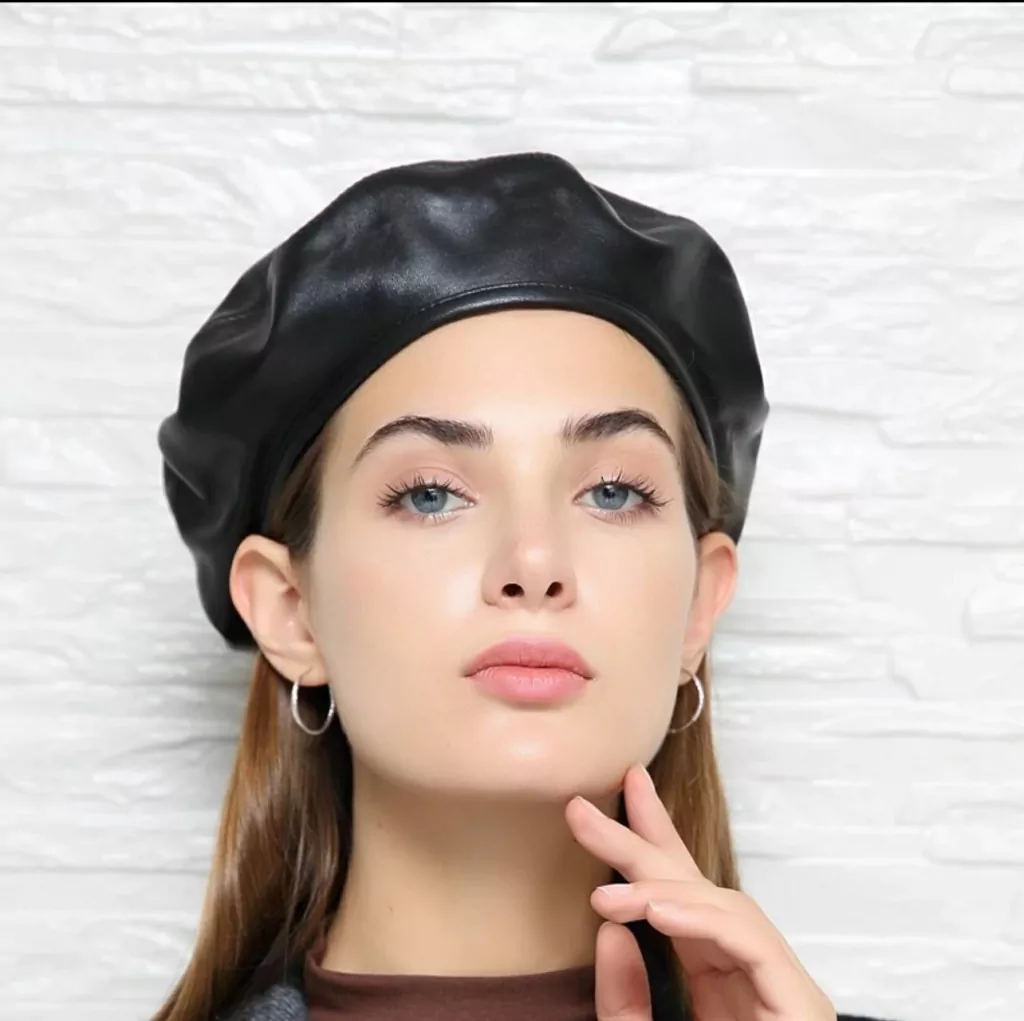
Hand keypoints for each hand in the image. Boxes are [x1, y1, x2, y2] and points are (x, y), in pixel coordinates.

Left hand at [565, 763, 836, 1020]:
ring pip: (723, 907)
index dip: (649, 843)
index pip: (679, 899)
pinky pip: (749, 942)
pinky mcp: (801, 1006)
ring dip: (663, 885)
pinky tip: (652, 910)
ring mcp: (780, 990)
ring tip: (606, 886)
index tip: (616, 796)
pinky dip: (700, 919)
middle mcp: (748, 977)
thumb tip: (610, 930)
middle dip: (651, 837)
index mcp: (714, 984)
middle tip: (605, 794)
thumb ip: (625, 1003)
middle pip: (699, 888)